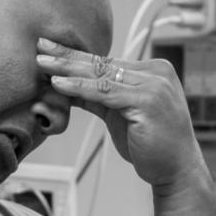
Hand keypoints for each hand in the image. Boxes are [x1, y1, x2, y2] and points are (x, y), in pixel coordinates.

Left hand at [36, 37, 203, 188]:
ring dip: (68, 69)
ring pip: (101, 75)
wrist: (176, 170)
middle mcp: (155, 73)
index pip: (107, 61)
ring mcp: (153, 85)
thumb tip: (64, 84)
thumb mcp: (119, 113)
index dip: (76, 55)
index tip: (50, 48)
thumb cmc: (149, 144)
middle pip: (102, 64)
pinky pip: (105, 92)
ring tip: (42, 64)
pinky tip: (59, 84)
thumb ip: (98, 96)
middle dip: (68, 56)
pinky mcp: (147, 101)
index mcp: (152, 71)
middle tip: (40, 46)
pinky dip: (79, 88)